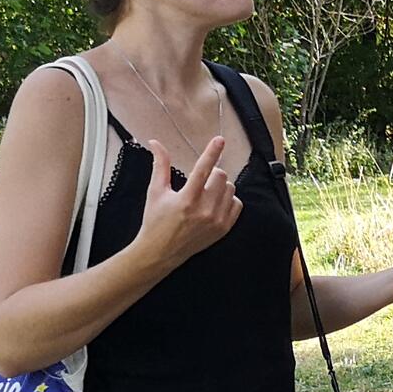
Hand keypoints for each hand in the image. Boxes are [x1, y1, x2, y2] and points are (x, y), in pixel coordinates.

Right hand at [137, 136, 239, 270]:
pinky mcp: (224, 229)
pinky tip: (215, 202)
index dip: (212, 151)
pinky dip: (228, 199)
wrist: (160, 252)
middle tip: (200, 181)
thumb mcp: (155, 191)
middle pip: (220, 176)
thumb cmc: (155, 220)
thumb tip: (155, 142)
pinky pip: (237, 204)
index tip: (219, 139)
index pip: (203, 169)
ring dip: (220, 185)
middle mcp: (204, 210)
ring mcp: (217, 221)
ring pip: (230, 188)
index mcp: (187, 198)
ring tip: (205, 193)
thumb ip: (160, 165)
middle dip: (211, 173)